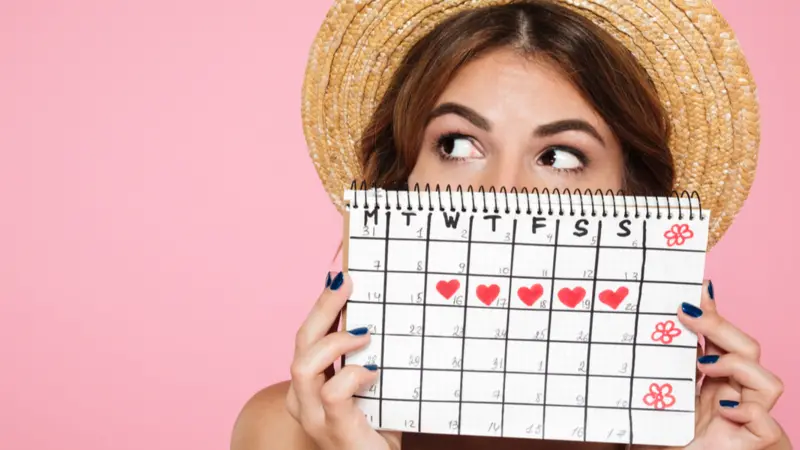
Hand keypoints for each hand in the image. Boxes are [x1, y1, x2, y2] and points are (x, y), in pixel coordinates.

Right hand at [285, 271, 401, 449]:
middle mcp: (301, 400)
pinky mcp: (334, 431)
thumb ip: (369, 360)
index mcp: (307, 387)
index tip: (340, 277)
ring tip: (364, 334)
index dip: (321, 305)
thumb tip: (388, 318)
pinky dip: (351, 375)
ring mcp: (314, 418)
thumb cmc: (375, 431)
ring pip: (303, 366)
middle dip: (322, 307)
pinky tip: (372, 372)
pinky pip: (332, 393)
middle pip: (300, 343)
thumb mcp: (372, 389)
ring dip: (334, 342)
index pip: (306, 337)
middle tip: (345, 281)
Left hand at [638, 280, 787, 449]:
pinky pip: (767, 424)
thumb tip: (638, 331)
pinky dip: (750, 412)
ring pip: (769, 382)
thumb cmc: (661, 437)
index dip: (713, 314)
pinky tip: (726, 409)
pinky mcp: (751, 443)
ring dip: (737, 366)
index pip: (721, 340)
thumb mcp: (652, 396)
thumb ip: (653, 369)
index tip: (694, 290)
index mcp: (711, 381)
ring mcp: (745, 418)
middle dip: (721, 325)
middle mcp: (732, 394)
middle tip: (686, 311)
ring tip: (703, 365)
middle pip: (747, 350)